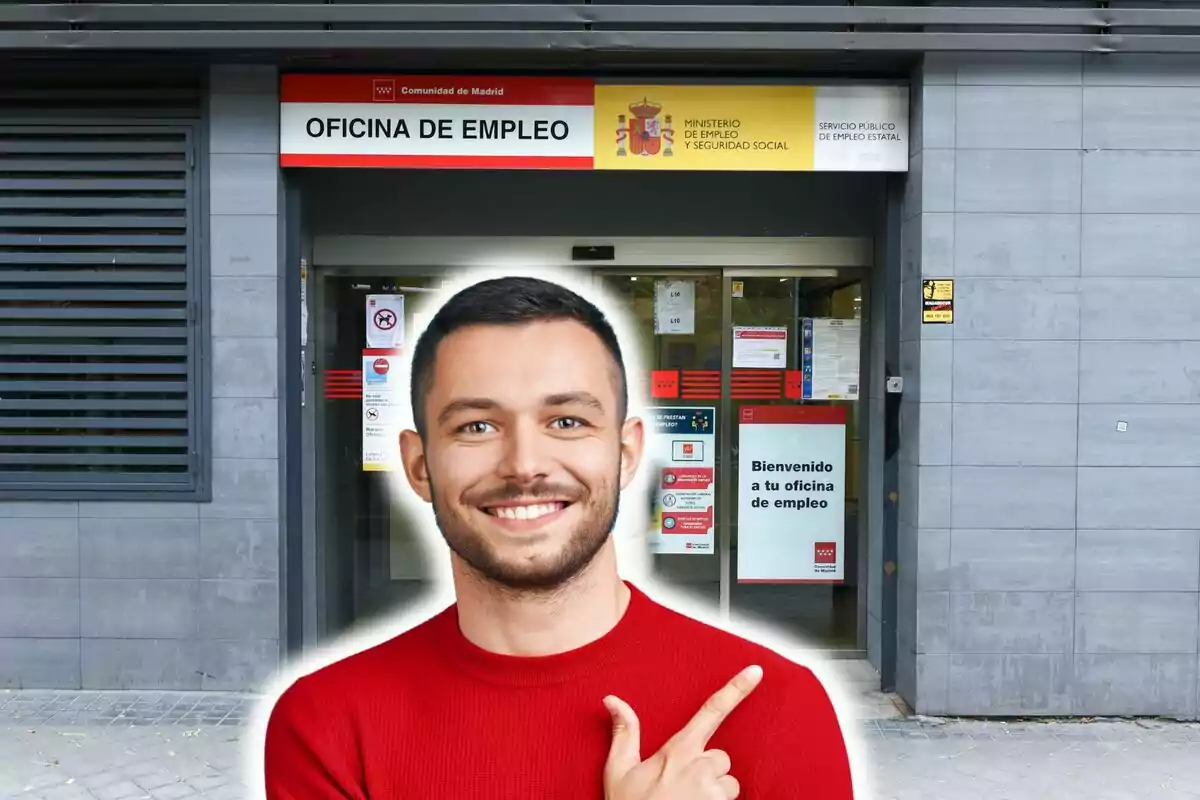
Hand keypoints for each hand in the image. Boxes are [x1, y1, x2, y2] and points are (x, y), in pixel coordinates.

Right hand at [603, 665, 763, 799]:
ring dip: (714, 793)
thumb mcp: (619, 770)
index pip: (711, 711)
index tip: (756, 671)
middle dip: (708, 771)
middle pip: (721, 758)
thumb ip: (625, 732)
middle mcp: (701, 767)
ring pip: (728, 785)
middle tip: (680, 788)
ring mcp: (714, 792)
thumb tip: (612, 699)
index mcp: (679, 750)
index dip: (736, 689)